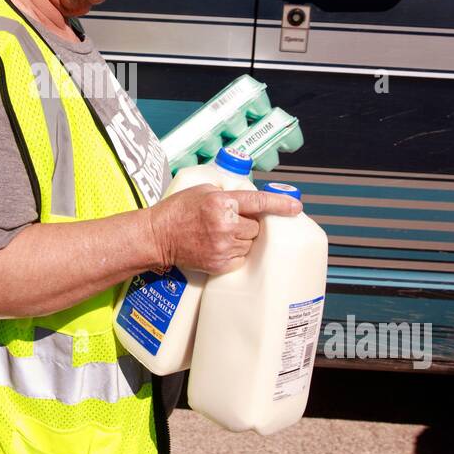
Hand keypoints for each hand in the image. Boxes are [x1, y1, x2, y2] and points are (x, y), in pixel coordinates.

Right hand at [148, 184, 303, 274]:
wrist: (158, 236)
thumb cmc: (178, 211)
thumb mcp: (203, 190)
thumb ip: (229, 195)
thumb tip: (252, 201)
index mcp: (222, 203)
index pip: (259, 203)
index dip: (280, 204)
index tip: (295, 207)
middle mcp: (225, 225)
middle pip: (256, 227)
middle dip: (249, 224)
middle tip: (231, 222)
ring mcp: (223, 246)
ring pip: (250, 243)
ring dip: (242, 239)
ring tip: (221, 234)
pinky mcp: (220, 263)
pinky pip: (241, 258)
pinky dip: (235, 252)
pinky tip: (219, 246)